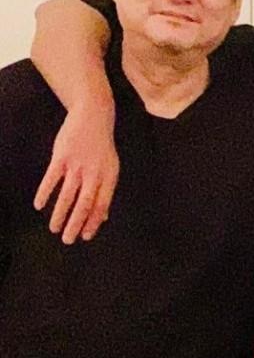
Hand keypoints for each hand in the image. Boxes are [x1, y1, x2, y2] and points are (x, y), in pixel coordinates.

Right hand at [34, 103, 118, 243]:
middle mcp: (94, 174)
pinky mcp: (62, 157)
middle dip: (75, 224)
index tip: (85, 237)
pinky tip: (39, 206)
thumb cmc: (102, 147)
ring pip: (67, 195)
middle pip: (85, 204)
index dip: (94, 222)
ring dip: (59, 214)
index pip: (102, 205)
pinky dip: (45, 193)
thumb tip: (103, 217)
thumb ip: (105, 192)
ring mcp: (77, 165)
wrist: (93, 117)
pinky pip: (52, 179)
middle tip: (67, 240)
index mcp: (109, 177)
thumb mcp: (110, 168)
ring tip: (53, 229)